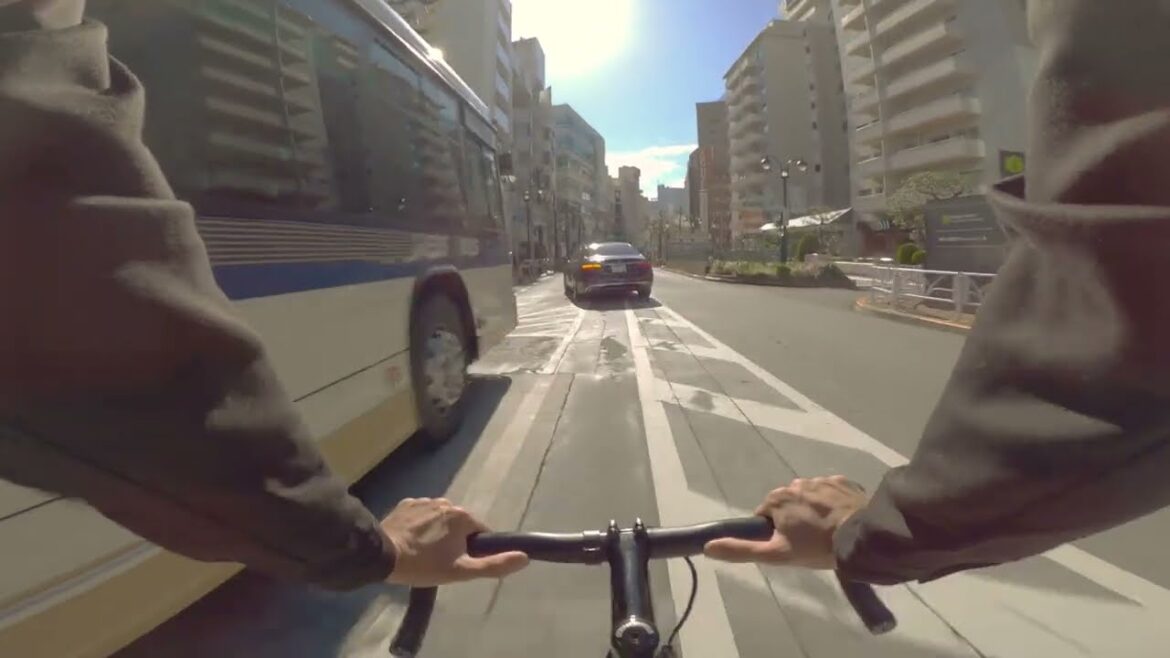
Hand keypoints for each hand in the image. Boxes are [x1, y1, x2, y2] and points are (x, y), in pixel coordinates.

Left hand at [381, 498, 528, 585]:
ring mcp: (424, 501)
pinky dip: (420, 526)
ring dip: (437, 533)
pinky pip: (421, 515)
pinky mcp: (406, 504)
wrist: (381, 555)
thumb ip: (494, 565)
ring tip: (423, 553)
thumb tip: (524, 557)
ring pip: (440, 519)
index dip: (475, 550)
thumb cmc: (424, 564)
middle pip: (460, 525)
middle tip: (441, 562)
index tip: (461, 563)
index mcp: (463, 516)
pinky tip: (410, 541)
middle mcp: (446, 502)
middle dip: (455, 541)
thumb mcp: (461, 571)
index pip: (481, 532)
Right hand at [704, 476, 867, 568]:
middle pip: (788, 504)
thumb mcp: (776, 555)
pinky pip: (831, 492)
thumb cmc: (816, 547)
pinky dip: (833, 503)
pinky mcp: (843, 481)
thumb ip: (741, 550)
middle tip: (810, 540)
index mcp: (777, 498)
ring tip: (828, 531)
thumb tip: (708, 546)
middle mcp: (795, 482)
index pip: (766, 515)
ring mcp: (821, 479)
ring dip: (814, 510)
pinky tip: (842, 519)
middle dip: (795, 519)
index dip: (775, 531)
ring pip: (810, 497)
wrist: (861, 537)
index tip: (790, 544)